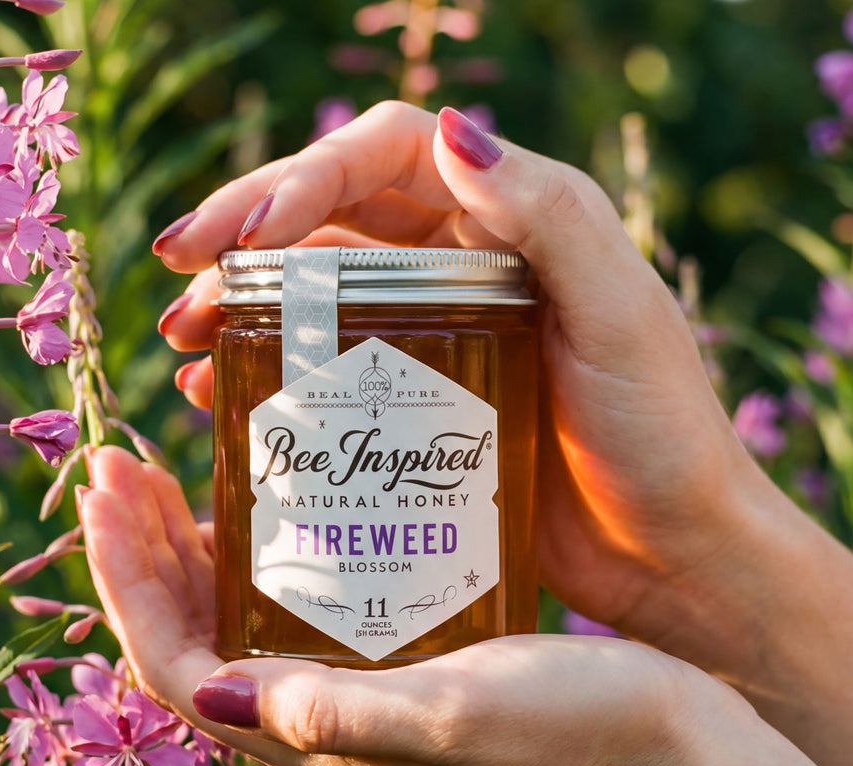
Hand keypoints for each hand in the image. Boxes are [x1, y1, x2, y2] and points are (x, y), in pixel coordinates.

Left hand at [82, 446, 732, 765]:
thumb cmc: (588, 734)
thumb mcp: (460, 714)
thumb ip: (340, 712)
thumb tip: (215, 703)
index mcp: (324, 747)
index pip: (176, 668)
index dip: (127, 582)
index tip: (111, 487)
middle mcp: (328, 735)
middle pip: (194, 645)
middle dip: (144, 558)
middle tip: (123, 466)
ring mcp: (365, 709)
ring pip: (241, 630)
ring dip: (195, 557)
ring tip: (178, 476)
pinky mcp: (409, 680)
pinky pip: (303, 620)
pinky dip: (269, 564)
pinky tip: (288, 508)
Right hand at [153, 101, 768, 641]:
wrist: (675, 553)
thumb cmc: (663, 438)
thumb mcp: (619, 319)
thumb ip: (549, 219)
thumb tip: (454, 125)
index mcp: (515, 220)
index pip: (384, 160)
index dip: (299, 179)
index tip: (236, 236)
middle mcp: (469, 264)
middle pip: (333, 221)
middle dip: (245, 240)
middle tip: (178, 282)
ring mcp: (441, 337)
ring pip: (320, 293)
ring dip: (247, 306)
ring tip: (184, 343)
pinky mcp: (424, 407)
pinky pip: (333, 369)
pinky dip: (275, 372)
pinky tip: (223, 397)